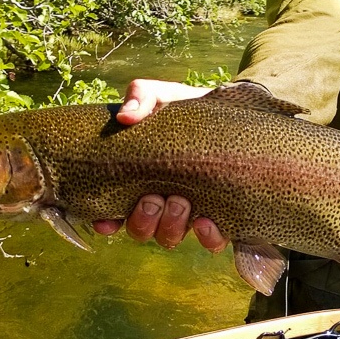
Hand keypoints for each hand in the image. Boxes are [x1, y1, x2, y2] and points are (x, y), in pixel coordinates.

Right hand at [91, 79, 228, 251]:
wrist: (234, 113)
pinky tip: (206, 221)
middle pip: (140, 230)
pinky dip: (207, 238)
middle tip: (154, 198)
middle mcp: (161, 202)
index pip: (113, 211)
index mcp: (140, 180)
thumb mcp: (164, 96)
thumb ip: (142, 96)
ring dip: (170, 227)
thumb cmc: (190, 109)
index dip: (105, 222)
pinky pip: (212, 242)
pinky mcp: (222, 217)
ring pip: (169, 238)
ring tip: (181, 202)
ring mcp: (190, 213)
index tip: (106, 220)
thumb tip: (126, 115)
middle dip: (142, 220)